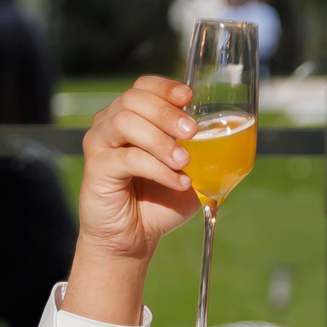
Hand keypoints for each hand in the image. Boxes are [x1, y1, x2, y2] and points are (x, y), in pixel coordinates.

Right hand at [73, 76, 201, 260]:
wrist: (131, 240)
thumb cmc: (157, 203)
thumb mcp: (187, 173)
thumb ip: (203, 153)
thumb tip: (230, 136)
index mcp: (131, 117)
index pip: (143, 86)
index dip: (165, 87)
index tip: (189, 97)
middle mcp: (110, 125)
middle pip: (134, 99)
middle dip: (167, 112)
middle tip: (192, 132)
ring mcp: (99, 145)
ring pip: (126, 122)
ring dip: (161, 140)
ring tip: (184, 161)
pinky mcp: (96, 169)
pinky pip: (128, 158)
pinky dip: (158, 168)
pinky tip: (178, 182)